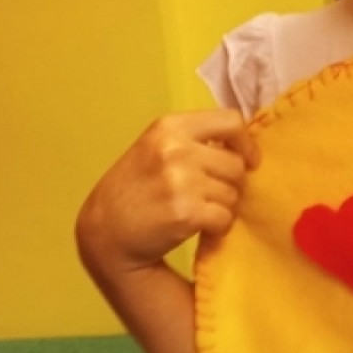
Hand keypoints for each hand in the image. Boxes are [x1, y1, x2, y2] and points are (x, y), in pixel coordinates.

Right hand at [76, 110, 259, 276]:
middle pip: (236, 164)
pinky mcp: (186, 213)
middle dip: (231, 184)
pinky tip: (199, 229)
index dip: (245, 143)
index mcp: (170, 126)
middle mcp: (176, 149)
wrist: (104, 232)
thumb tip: (244, 146)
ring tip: (198, 212)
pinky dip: (218, 229)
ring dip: (223, 207)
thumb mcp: (157, 148)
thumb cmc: (135, 188)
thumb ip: (195, 141)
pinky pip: (225, 218)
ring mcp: (182, 181)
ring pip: (233, 193)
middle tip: (209, 196)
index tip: (247, 160)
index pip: (231, 120)